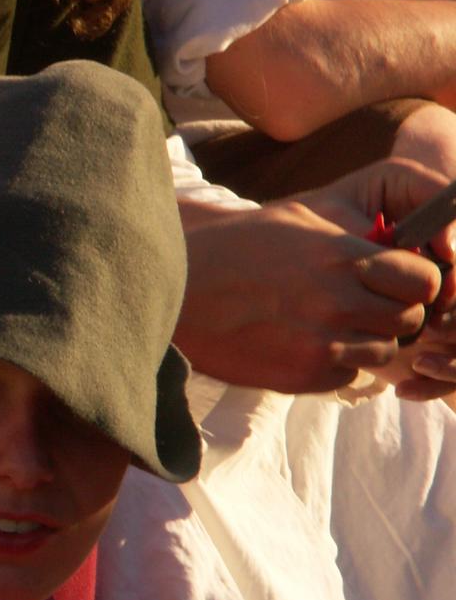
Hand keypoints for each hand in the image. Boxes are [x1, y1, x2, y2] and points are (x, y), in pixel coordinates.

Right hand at [176, 158, 452, 392]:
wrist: (175, 292)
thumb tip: (400, 253)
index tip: (394, 282)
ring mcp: (324, 343)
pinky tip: (299, 344)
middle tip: (357, 306)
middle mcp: (339, 301)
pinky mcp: (304, 375)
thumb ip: (354, 240)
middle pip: (408, 319)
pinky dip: (333, 365)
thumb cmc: (232, 250)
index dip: (415, 283)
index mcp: (342, 257)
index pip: (425, 280)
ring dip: (363, 342)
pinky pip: (347, 376)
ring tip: (324, 325)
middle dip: (390, 314)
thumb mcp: (295, 222)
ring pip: (383, 352)